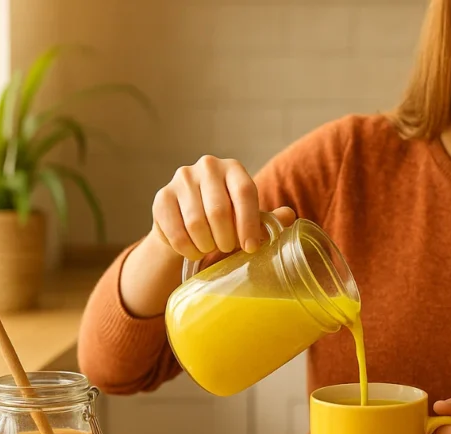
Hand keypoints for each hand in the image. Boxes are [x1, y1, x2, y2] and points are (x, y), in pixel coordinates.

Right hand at [150, 155, 294, 259]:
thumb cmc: (225, 219)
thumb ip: (269, 219)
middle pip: (219, 210)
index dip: (249, 224)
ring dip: (206, 244)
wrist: (185, 221)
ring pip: (196, 223)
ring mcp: (182, 179)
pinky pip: (176, 232)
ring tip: (210, 248)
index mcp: (234, 168)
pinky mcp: (162, 196)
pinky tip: (193, 250)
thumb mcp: (248, 218)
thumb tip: (288, 216)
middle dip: (226, 239)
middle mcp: (207, 166)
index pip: (245, 193)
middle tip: (227, 249)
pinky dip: (187, 248)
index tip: (250, 248)